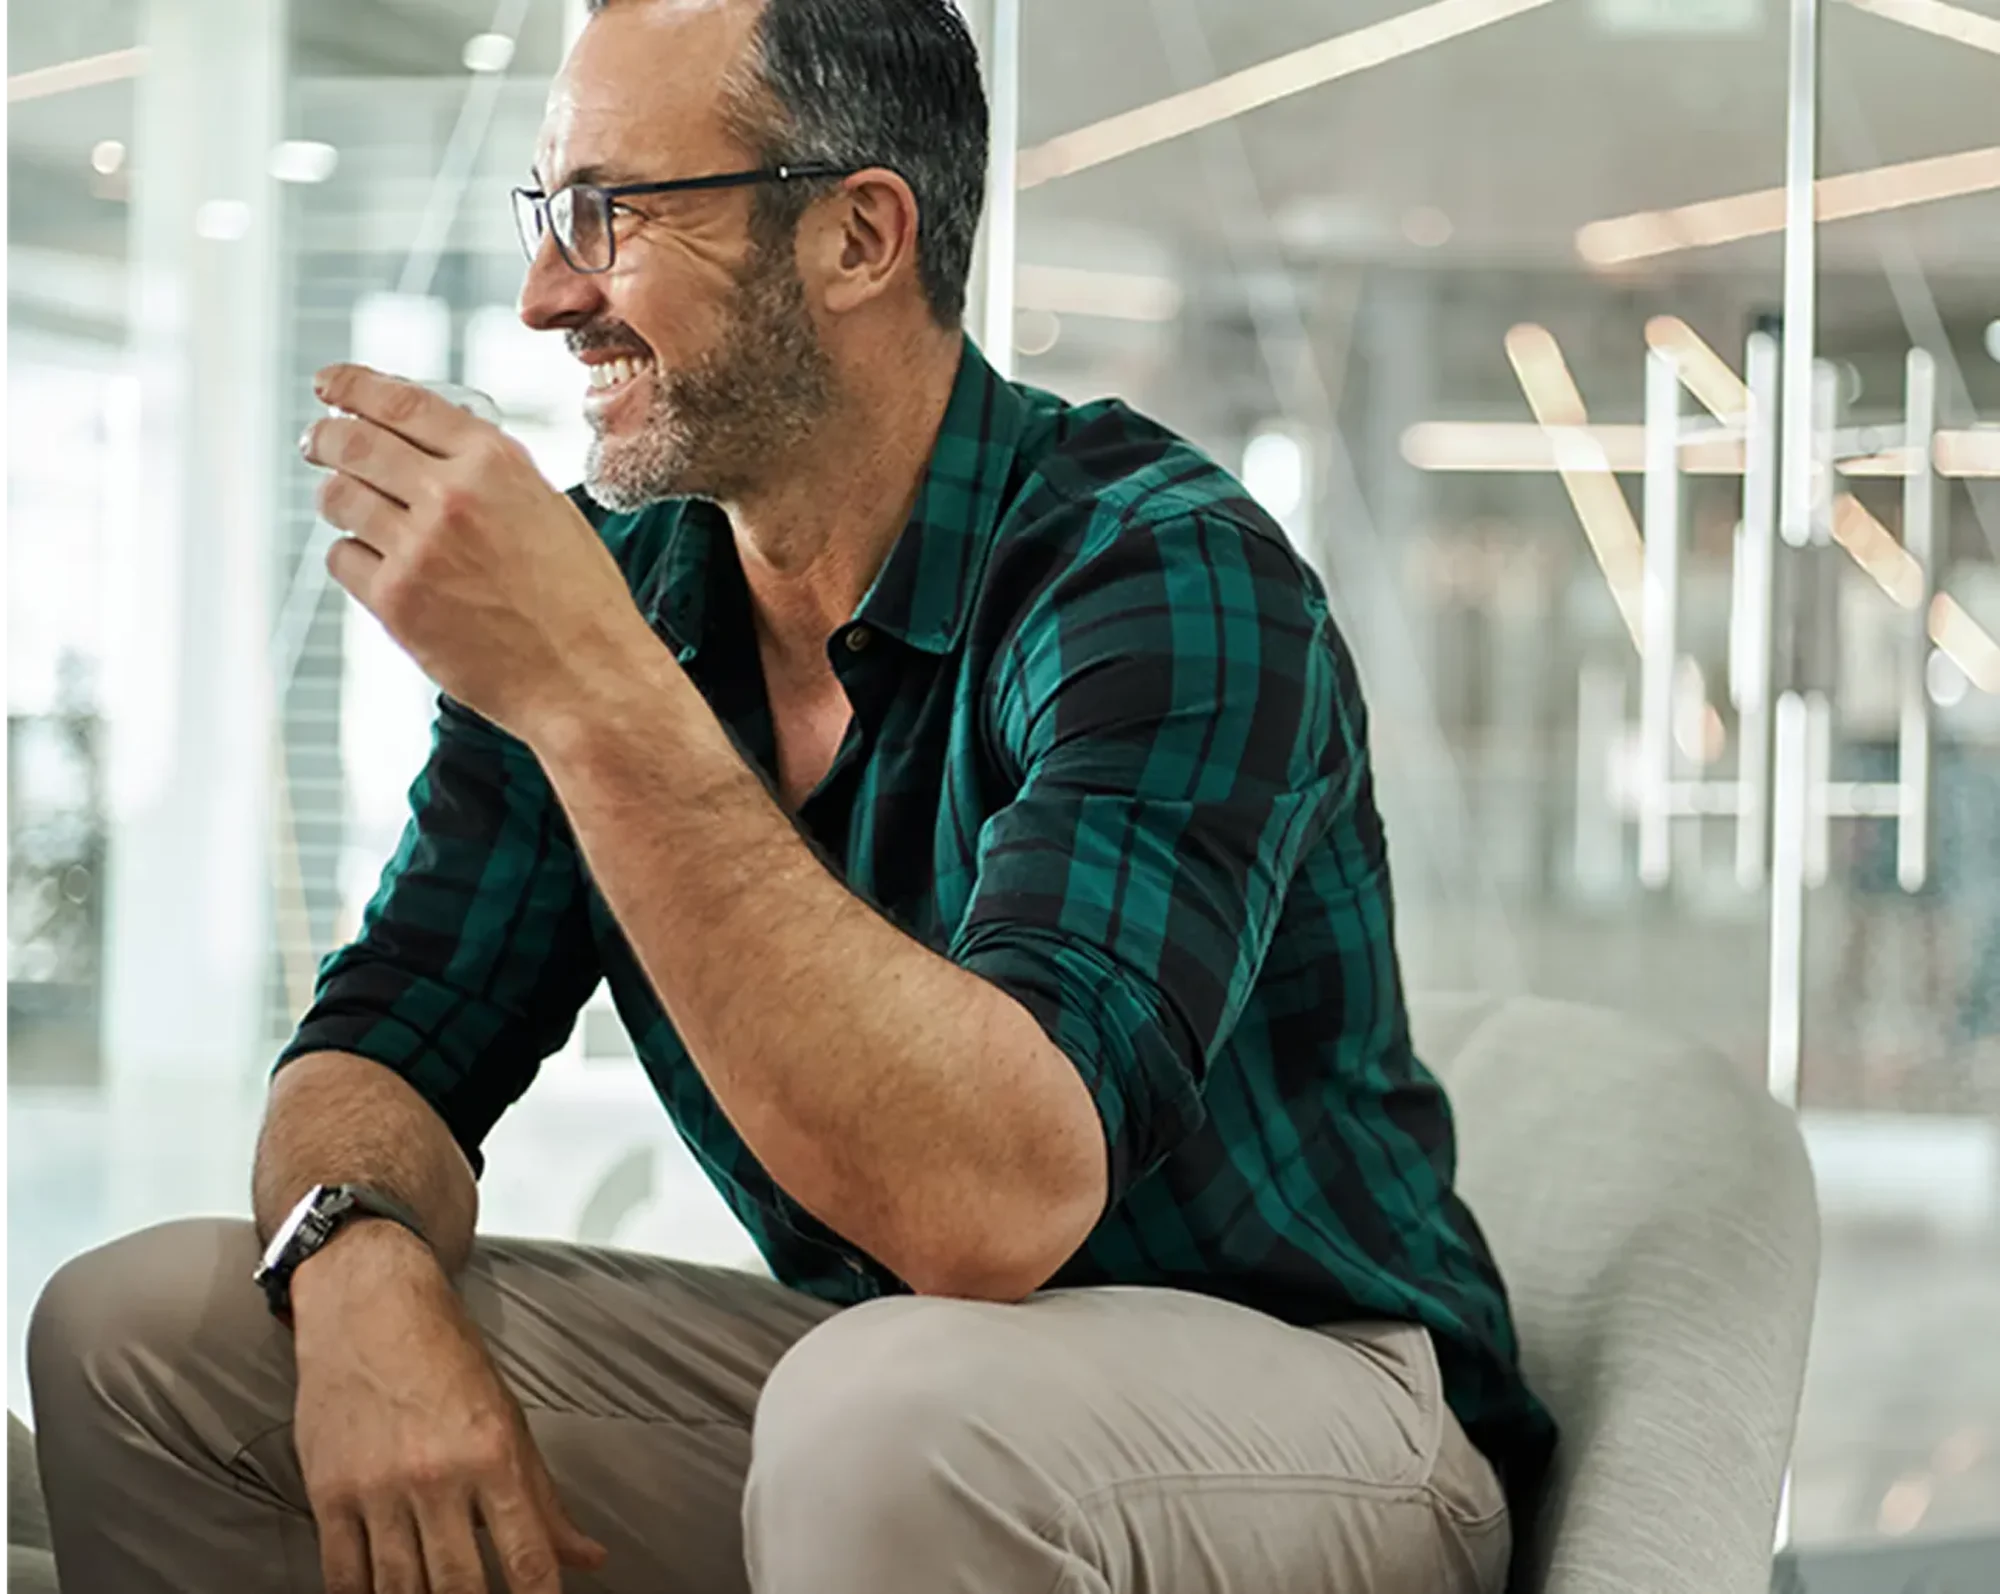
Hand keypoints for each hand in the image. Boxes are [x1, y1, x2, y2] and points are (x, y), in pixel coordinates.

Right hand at [291, 1223, 608, 1593]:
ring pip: (400, 1587)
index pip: (526, 1554)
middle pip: (458, 1586)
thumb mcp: (509, 1418)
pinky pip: (343, 1573)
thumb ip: (544, 1497)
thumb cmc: (445, 1357)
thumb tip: (588, 1556)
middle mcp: (437, 1475)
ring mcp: (378, 1487)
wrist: (369, 1307)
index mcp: (492, 1453)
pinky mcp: (329, 1492)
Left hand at [303, 364, 654, 741]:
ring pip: (339, 499)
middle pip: (353, 442)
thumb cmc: (581, 601)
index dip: (354, 385)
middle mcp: (452, 496)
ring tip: (349, 508)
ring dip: (337, 498)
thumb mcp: (550, 510)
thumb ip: (493, 474)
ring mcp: (418, 549)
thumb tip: (435, 450)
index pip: (402, 401)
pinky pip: (343, 559)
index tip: (330, 383)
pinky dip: (353, 558)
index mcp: (495, 462)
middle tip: (316, 441)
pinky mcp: (396, 601)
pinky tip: (377, 566)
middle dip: (325, 437)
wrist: (587, 678)